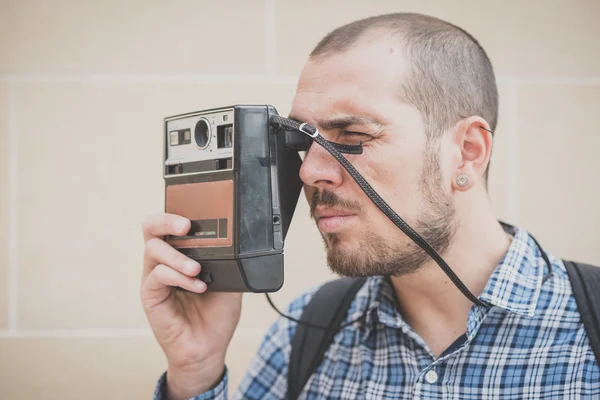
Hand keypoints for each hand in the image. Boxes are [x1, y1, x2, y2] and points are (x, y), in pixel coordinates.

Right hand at [140, 213, 241, 398]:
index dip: (178, 213)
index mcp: (181, 254)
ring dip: (177, 256)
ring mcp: (155, 277)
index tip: (196, 214)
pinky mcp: (150, 295)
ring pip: (153, 249)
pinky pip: (158, 276)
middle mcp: (164, 262)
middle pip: (151, 228)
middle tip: (186, 226)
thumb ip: (225, 260)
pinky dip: (178, 277)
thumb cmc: (216, 314)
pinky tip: (197, 285)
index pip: (171, 224)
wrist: (209, 347)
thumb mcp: (229, 281)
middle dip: (167, 220)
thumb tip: (230, 241)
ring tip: (197, 269)